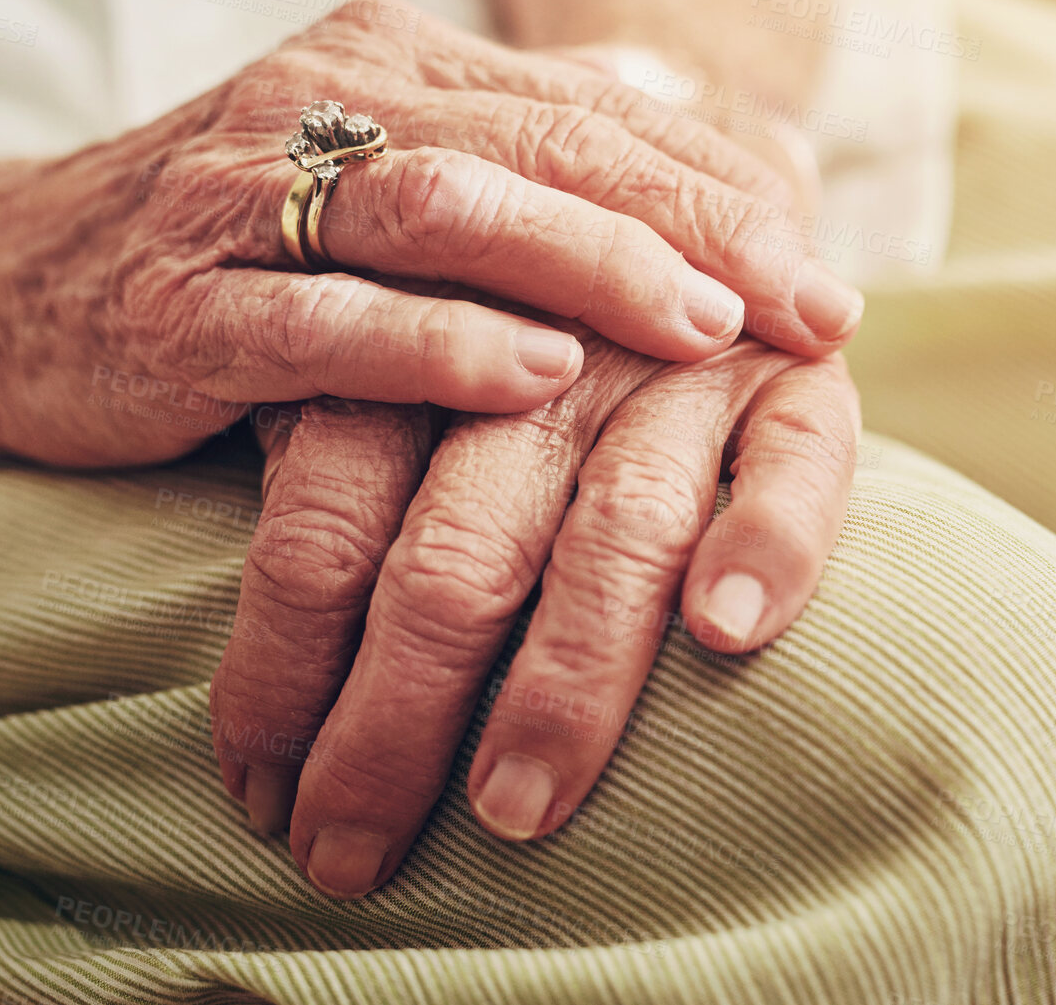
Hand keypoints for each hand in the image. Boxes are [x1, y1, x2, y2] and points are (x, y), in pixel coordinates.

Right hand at [0, 0, 861, 466]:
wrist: (1, 281)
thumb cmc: (234, 242)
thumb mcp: (377, 171)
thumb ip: (516, 148)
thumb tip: (676, 117)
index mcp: (392, 60)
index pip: (591, 107)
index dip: (719, 187)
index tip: (821, 274)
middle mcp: (325, 100)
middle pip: (542, 146)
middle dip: (693, 227)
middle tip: (810, 308)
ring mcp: (245, 199)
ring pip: (444, 209)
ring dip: (589, 267)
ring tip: (706, 329)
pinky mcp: (181, 304)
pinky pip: (322, 323)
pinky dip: (434, 346)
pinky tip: (534, 374)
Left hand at [209, 334, 859, 896]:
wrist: (679, 199)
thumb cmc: (513, 341)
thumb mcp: (405, 382)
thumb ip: (338, 485)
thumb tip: (255, 719)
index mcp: (418, 353)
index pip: (326, 521)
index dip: (283, 668)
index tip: (258, 795)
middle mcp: (544, 358)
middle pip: (456, 553)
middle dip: (394, 718)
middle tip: (348, 855)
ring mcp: (678, 366)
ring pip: (616, 531)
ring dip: (565, 676)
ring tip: (514, 810)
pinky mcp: (800, 375)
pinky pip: (799, 463)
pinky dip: (765, 542)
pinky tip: (727, 631)